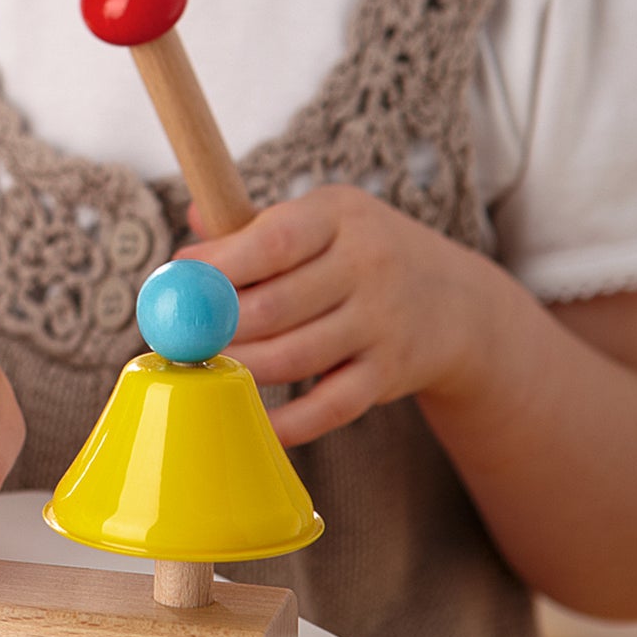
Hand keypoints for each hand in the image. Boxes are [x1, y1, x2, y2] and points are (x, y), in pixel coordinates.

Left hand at [179, 185, 501, 445]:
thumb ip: (257, 222)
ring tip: (204, 366)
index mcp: (339, 216)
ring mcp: (381, 324)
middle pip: (277, 304)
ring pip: (296, 356)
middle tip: (181, 332)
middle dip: (219, 322)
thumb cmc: (362, 251)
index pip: (275, 239)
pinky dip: (287, 420)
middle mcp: (366, 266)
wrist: (456, 302)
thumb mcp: (323, 217)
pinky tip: (251, 418)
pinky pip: (330, 406)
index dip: (221, 261)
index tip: (180, 273)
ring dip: (241, 366)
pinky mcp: (387, 376)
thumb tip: (194, 218)